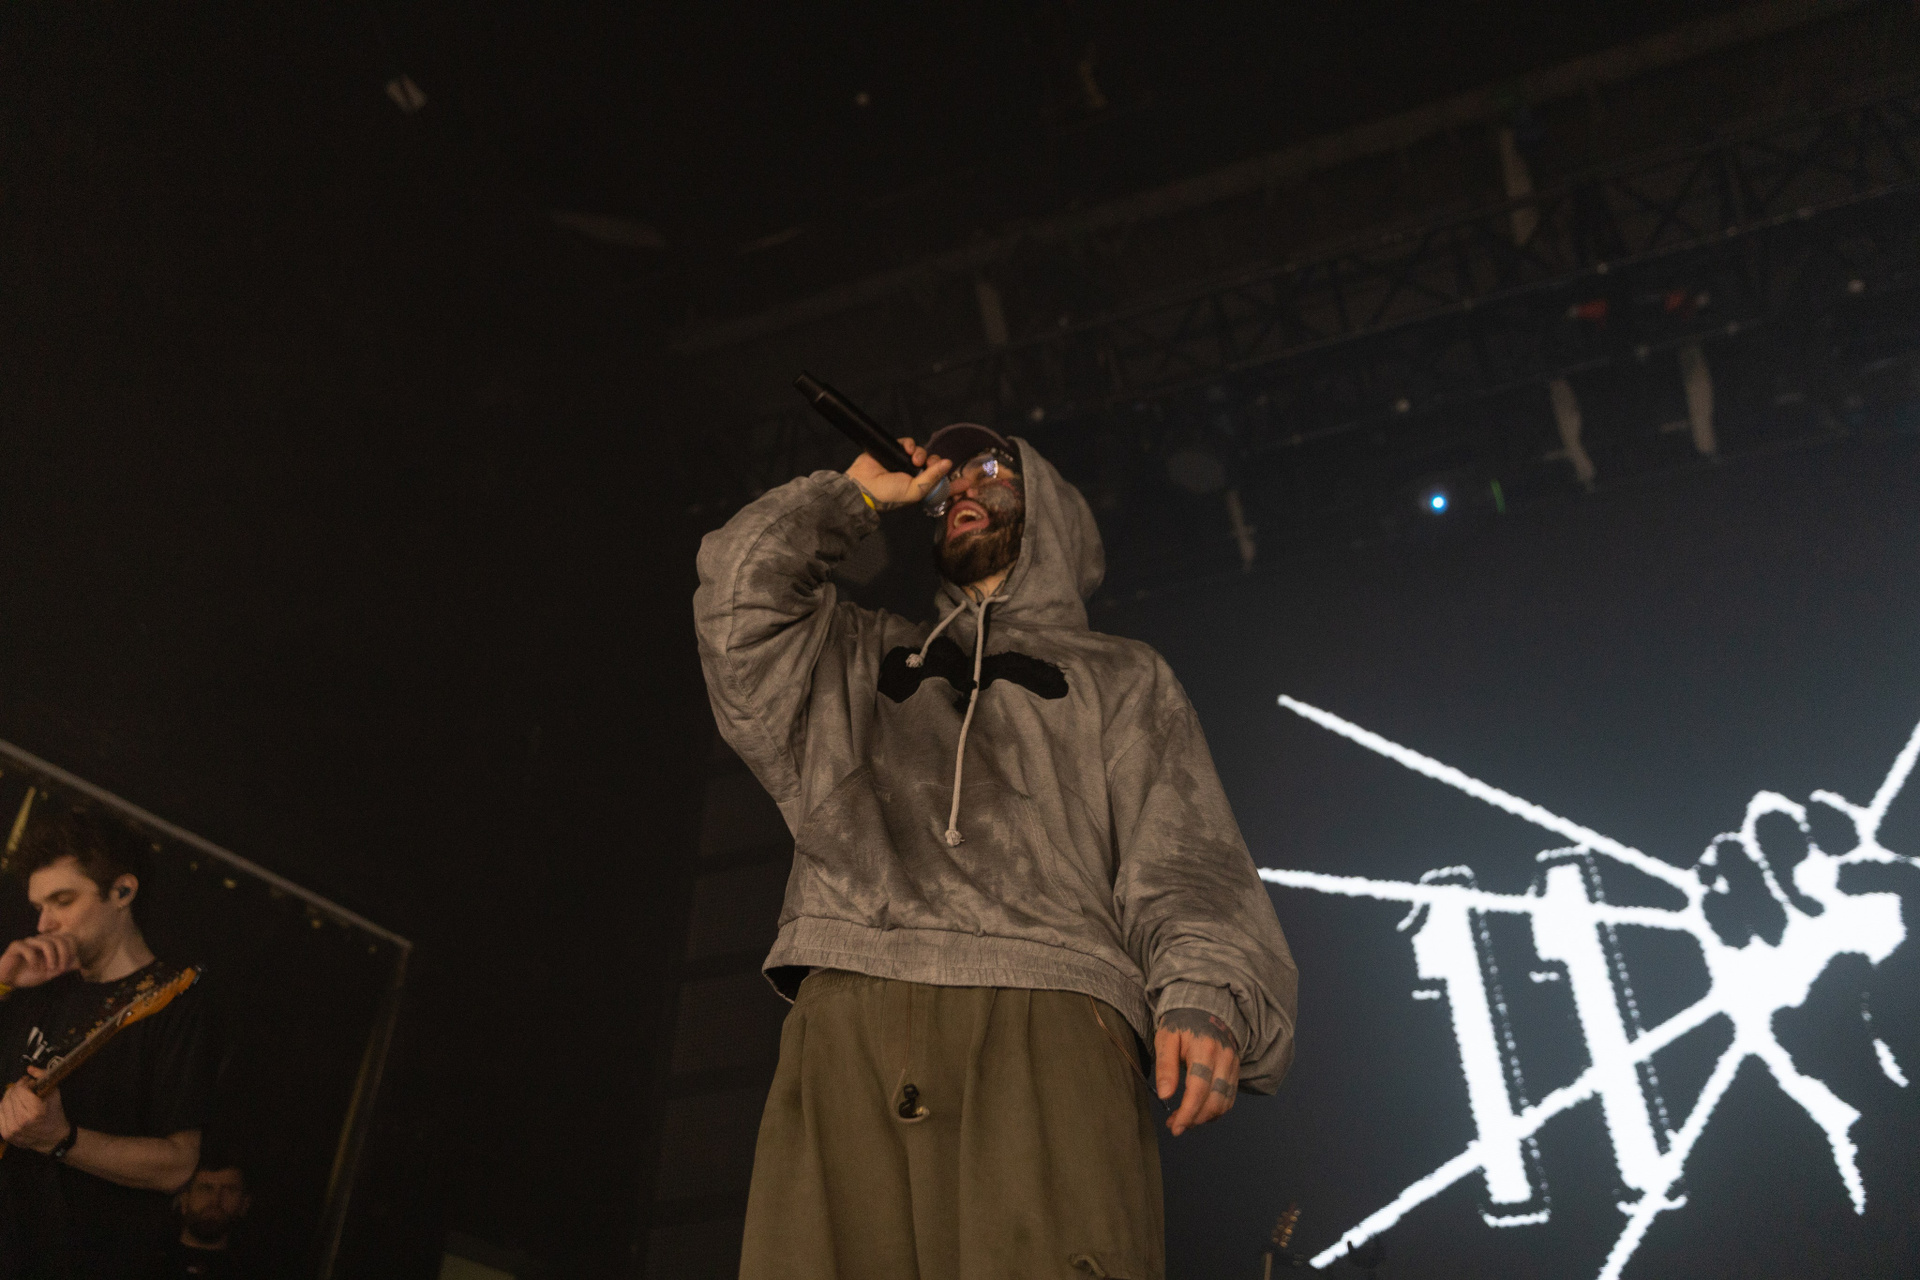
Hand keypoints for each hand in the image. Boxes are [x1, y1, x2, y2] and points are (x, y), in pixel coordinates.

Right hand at [0, 935, 77, 989]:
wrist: (8, 981)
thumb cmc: (29, 975)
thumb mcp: (50, 973)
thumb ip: (64, 968)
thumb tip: (79, 962)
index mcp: (51, 944)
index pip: (68, 938)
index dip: (72, 951)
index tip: (69, 965)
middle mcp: (41, 940)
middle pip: (59, 939)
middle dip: (63, 955)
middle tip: (60, 969)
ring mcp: (28, 941)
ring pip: (46, 943)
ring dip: (51, 958)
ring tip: (48, 970)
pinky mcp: (16, 946)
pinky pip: (29, 950)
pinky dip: (35, 961)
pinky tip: (34, 969)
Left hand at [0, 1069, 68, 1152]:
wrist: (53, 1138)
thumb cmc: (55, 1115)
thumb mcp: (55, 1094)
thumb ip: (44, 1077)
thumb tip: (30, 1068)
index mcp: (36, 1112)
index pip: (21, 1090)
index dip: (25, 1082)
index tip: (30, 1082)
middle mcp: (22, 1121)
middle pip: (11, 1096)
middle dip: (17, 1088)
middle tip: (25, 1088)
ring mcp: (12, 1129)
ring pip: (2, 1104)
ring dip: (10, 1097)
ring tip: (19, 1096)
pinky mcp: (5, 1134)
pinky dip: (4, 1107)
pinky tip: (12, 1106)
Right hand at [846, 437, 950, 509]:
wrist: (863, 487)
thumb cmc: (890, 495)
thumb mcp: (915, 491)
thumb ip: (933, 477)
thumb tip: (949, 463)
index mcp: (922, 490)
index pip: (943, 485)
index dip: (955, 484)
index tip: (970, 483)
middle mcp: (915, 476)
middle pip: (934, 464)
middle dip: (935, 462)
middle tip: (929, 465)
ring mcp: (904, 463)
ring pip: (922, 452)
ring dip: (921, 453)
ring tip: (914, 459)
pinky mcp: (894, 451)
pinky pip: (908, 443)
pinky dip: (909, 444)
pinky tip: (906, 449)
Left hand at [1154, 1008, 1240, 1135]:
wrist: (1205, 1009)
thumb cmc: (1181, 1024)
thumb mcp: (1166, 1039)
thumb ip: (1165, 1066)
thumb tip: (1164, 1096)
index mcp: (1205, 1049)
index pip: (1199, 1089)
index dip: (1188, 1112)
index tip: (1175, 1127)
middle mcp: (1224, 1059)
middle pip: (1214, 1100)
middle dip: (1194, 1119)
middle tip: (1175, 1126)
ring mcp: (1233, 1066)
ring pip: (1224, 1103)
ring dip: (1204, 1118)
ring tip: (1184, 1121)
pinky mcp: (1236, 1071)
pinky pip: (1229, 1099)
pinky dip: (1215, 1111)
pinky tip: (1199, 1112)